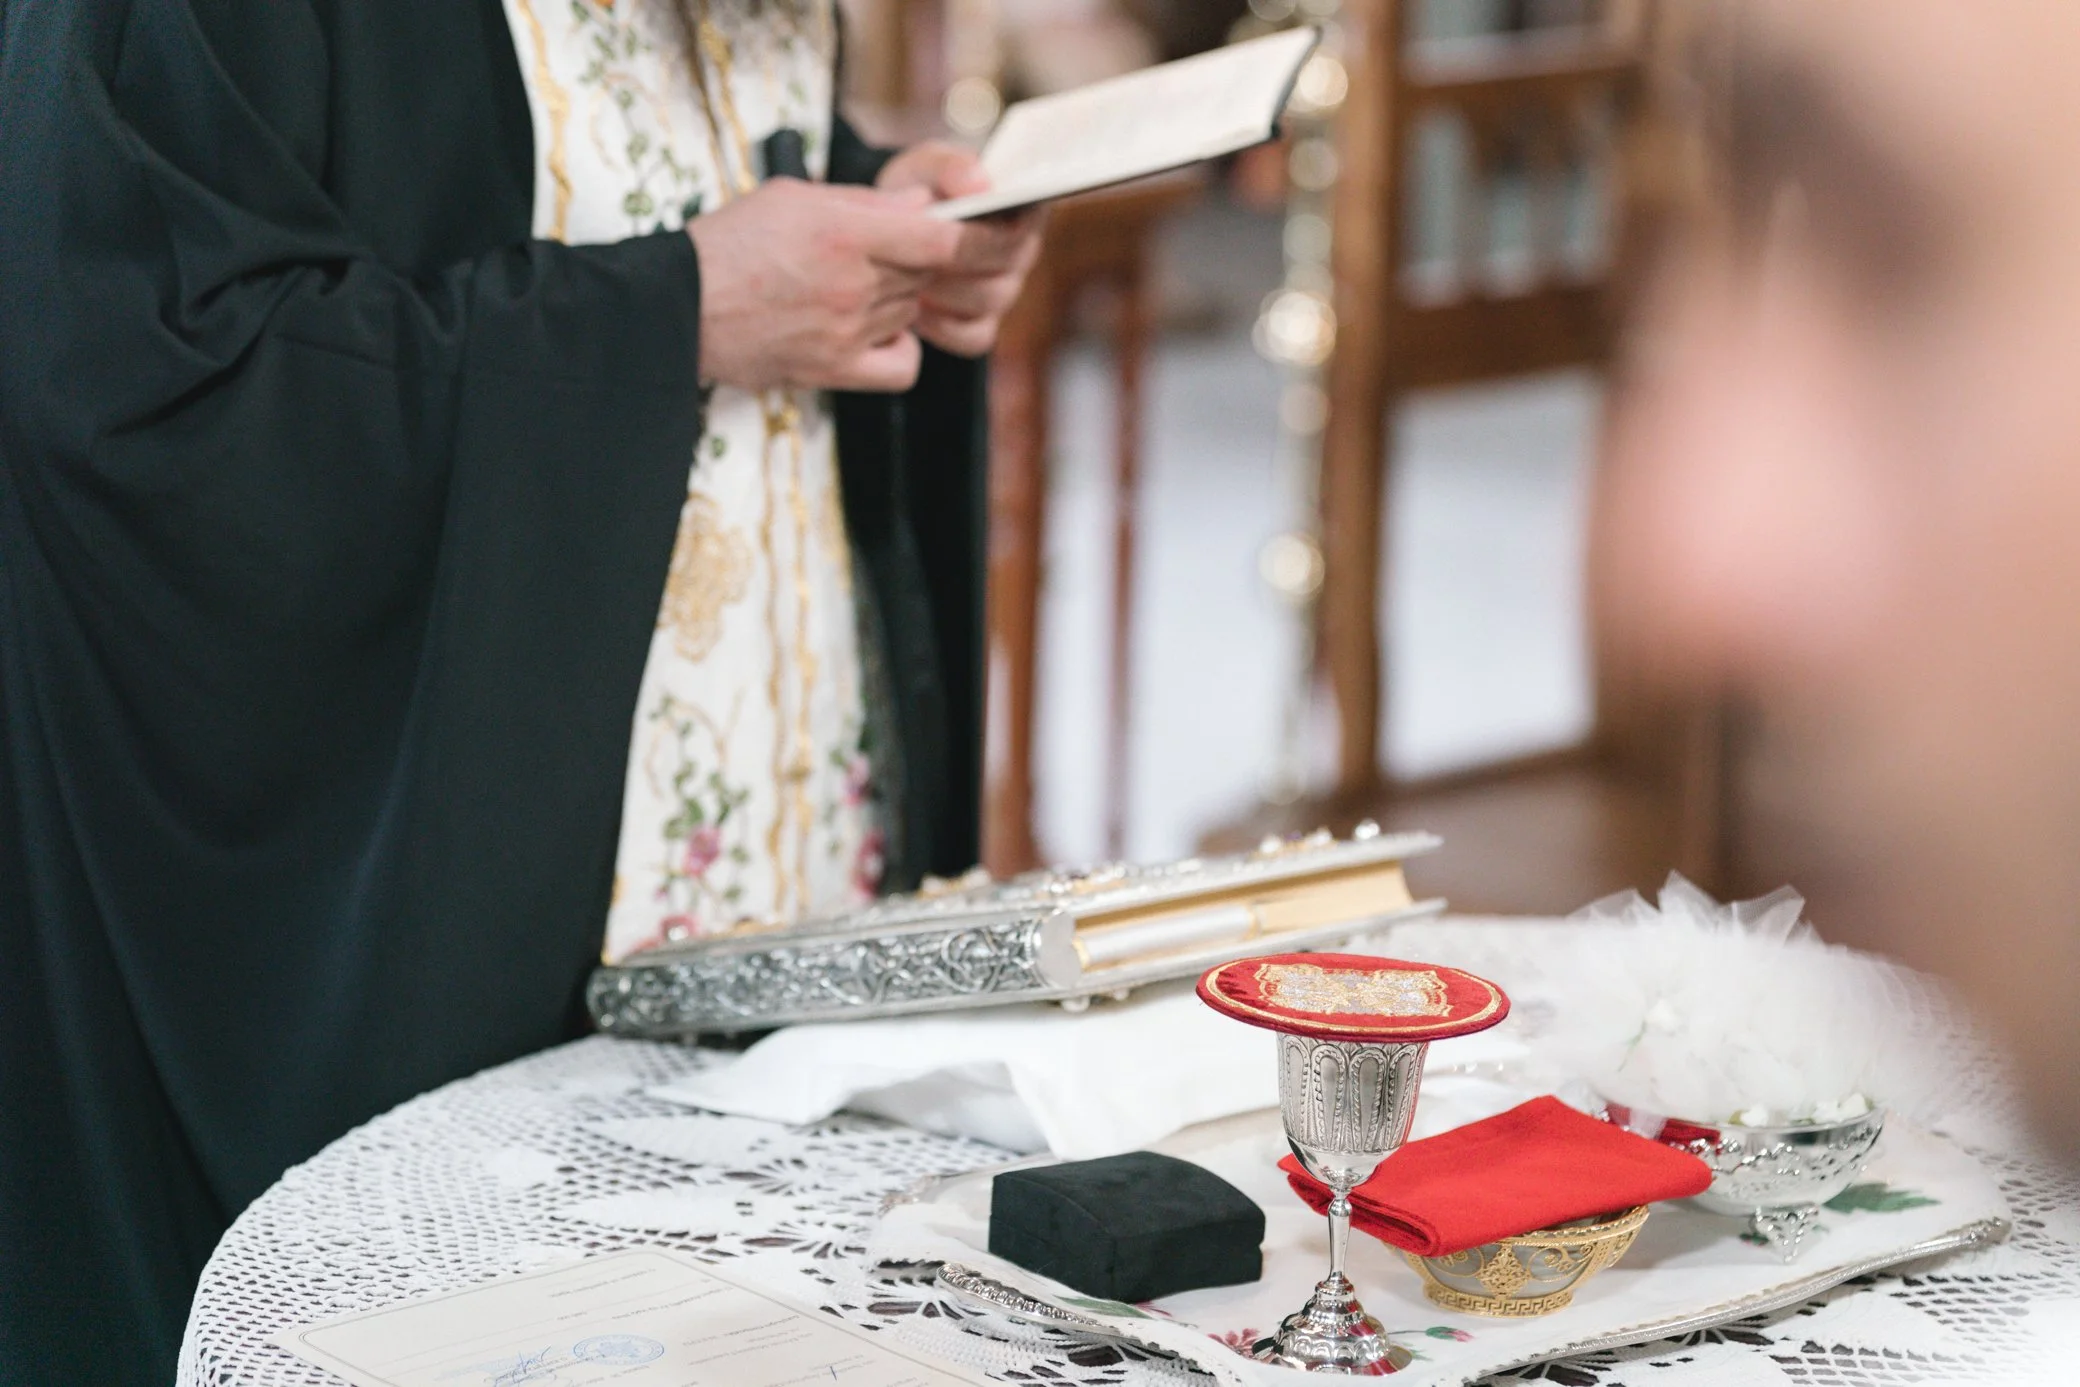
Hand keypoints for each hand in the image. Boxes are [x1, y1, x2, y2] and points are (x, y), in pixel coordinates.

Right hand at [686, 178, 961, 391]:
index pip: (943, 239)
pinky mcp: (833, 370)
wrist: (678, 307)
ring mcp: (847, 332)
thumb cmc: (729, 244)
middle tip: (893, 249)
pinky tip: (879, 330)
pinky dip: (902, 348)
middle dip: (922, 261)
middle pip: (928, 275)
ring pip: (911, 312)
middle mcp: (853, 285)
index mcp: (845, 233)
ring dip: (901, 297)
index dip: (974, 237)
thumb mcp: (792, 197)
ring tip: (861, 283)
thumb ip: (865, 202)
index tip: (977, 232)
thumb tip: (924, 206)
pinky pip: (902, 365)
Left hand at [876, 141, 1043, 358]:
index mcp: (1022, 206)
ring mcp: (1004, 293)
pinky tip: (910, 305)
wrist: (892, 231)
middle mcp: (1022, 252)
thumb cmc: (918, 191)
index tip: (948, 226)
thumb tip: (979, 183)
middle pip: (1007, 265)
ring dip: (943, 289)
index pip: (1026, 219)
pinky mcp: (981, 327)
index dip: (988, 226)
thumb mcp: (926, 167)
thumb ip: (949, 167)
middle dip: (955, 260)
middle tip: (911, 253)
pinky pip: (971, 337)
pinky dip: (939, 325)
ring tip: (905, 275)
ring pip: (988, 302)